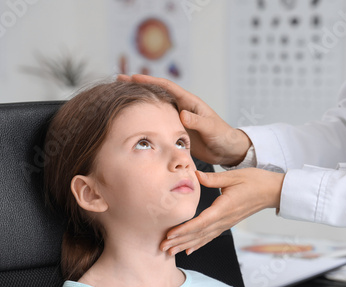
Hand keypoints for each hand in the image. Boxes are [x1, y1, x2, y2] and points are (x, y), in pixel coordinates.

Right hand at [118, 74, 250, 165]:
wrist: (227, 150)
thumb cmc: (222, 136)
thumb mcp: (211, 128)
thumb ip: (197, 121)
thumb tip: (182, 114)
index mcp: (189, 102)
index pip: (167, 87)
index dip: (150, 81)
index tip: (133, 77)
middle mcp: (181, 108)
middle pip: (156, 94)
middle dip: (138, 87)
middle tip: (118, 80)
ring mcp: (177, 119)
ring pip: (155, 108)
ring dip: (139, 103)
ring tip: (120, 97)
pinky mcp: (176, 132)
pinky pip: (158, 123)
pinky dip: (145, 120)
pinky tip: (133, 122)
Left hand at [160, 168, 284, 255]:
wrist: (272, 191)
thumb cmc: (255, 181)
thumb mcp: (234, 176)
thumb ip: (213, 178)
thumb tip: (194, 174)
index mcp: (224, 208)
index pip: (201, 222)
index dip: (184, 230)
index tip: (170, 234)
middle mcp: (224, 219)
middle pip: (198, 234)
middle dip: (179, 241)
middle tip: (162, 247)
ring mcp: (226, 223)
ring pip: (203, 237)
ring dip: (186, 245)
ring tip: (170, 252)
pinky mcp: (227, 223)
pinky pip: (210, 236)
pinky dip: (198, 244)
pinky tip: (189, 249)